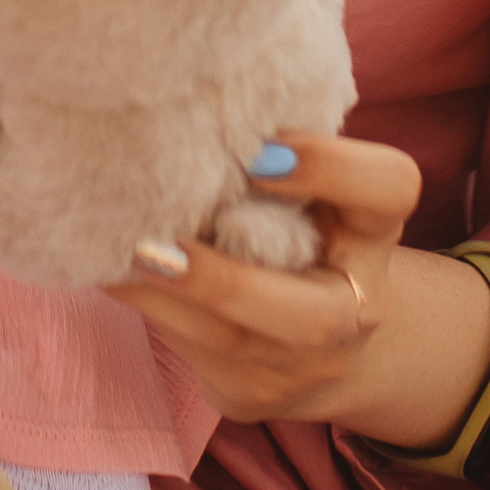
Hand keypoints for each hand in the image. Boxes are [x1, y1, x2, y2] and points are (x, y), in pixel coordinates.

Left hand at [108, 132, 489, 479]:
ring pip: (227, 343)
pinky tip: (101, 264)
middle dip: (224, 284)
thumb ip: (275, 147)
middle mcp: (353, 309)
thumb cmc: (300, 227)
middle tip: (153, 246)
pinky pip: (186, 351)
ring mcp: (300, 366)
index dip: (330, 167)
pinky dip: (140, 304)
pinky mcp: (247, 393)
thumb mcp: (311, 186)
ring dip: (159, 296)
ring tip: (109, 250)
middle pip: (311, 317)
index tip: (260, 149)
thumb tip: (186, 95)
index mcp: (374, 230)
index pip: (388, 189)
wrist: (323, 343)